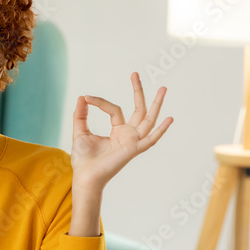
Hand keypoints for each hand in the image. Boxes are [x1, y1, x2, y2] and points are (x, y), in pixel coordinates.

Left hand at [71, 72, 172, 190]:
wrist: (85, 175)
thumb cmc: (83, 159)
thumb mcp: (80, 131)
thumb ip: (81, 115)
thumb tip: (82, 97)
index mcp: (118, 131)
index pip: (115, 109)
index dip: (100, 102)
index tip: (86, 98)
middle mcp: (128, 135)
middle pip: (138, 109)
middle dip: (138, 91)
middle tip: (135, 74)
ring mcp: (132, 142)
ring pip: (148, 120)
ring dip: (156, 104)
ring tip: (163, 88)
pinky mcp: (133, 149)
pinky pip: (150, 140)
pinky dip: (160, 130)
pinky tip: (169, 119)